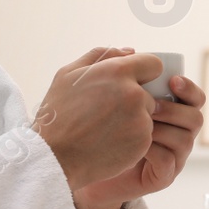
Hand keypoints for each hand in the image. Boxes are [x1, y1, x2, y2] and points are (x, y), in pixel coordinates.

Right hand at [32, 47, 160, 189]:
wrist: (54, 157)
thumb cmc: (58, 114)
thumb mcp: (68, 74)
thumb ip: (102, 56)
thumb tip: (130, 51)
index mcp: (117, 72)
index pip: (153, 64)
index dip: (144, 73)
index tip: (131, 82)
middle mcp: (134, 94)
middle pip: (149, 93)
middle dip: (134, 100)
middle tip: (106, 112)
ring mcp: (140, 120)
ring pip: (148, 115)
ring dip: (133, 120)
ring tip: (104, 129)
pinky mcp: (143, 142)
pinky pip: (145, 135)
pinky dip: (132, 139)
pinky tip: (109, 142)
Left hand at [71, 72, 204, 208]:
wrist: (81, 165)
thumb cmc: (97, 128)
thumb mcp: (106, 95)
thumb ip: (117, 70)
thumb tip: (130, 50)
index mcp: (170, 111)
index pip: (193, 97)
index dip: (189, 88)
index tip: (172, 80)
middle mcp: (177, 133)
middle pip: (196, 117)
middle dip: (176, 109)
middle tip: (151, 106)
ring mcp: (173, 156)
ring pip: (185, 139)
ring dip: (162, 128)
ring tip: (139, 125)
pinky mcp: (163, 176)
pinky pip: (169, 161)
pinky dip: (153, 150)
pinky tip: (132, 145)